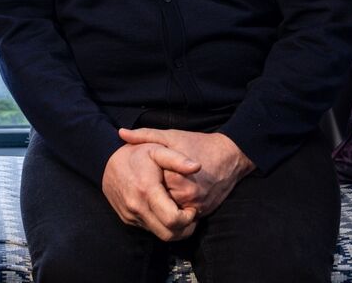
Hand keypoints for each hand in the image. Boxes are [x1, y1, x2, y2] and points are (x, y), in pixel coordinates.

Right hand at [101, 142, 201, 240]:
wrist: (105, 162)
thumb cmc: (136, 154)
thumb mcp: (157, 150)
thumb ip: (177, 159)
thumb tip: (197, 166)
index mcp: (147, 190)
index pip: (173, 220)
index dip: (188, 218)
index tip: (191, 208)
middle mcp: (137, 207)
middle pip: (168, 234)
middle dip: (184, 229)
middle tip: (189, 215)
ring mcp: (131, 215)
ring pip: (159, 234)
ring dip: (173, 229)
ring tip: (179, 213)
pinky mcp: (127, 219)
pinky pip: (148, 229)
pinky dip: (160, 225)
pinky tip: (163, 210)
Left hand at [120, 128, 253, 218]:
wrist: (230, 156)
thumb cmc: (198, 144)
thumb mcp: (170, 136)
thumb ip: (145, 136)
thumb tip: (121, 133)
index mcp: (175, 178)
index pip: (148, 186)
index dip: (142, 179)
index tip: (142, 171)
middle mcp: (186, 196)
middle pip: (157, 203)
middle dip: (151, 195)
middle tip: (150, 183)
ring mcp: (196, 208)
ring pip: (168, 214)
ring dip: (162, 205)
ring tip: (159, 190)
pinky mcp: (203, 214)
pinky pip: (181, 219)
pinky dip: (174, 211)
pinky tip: (170, 197)